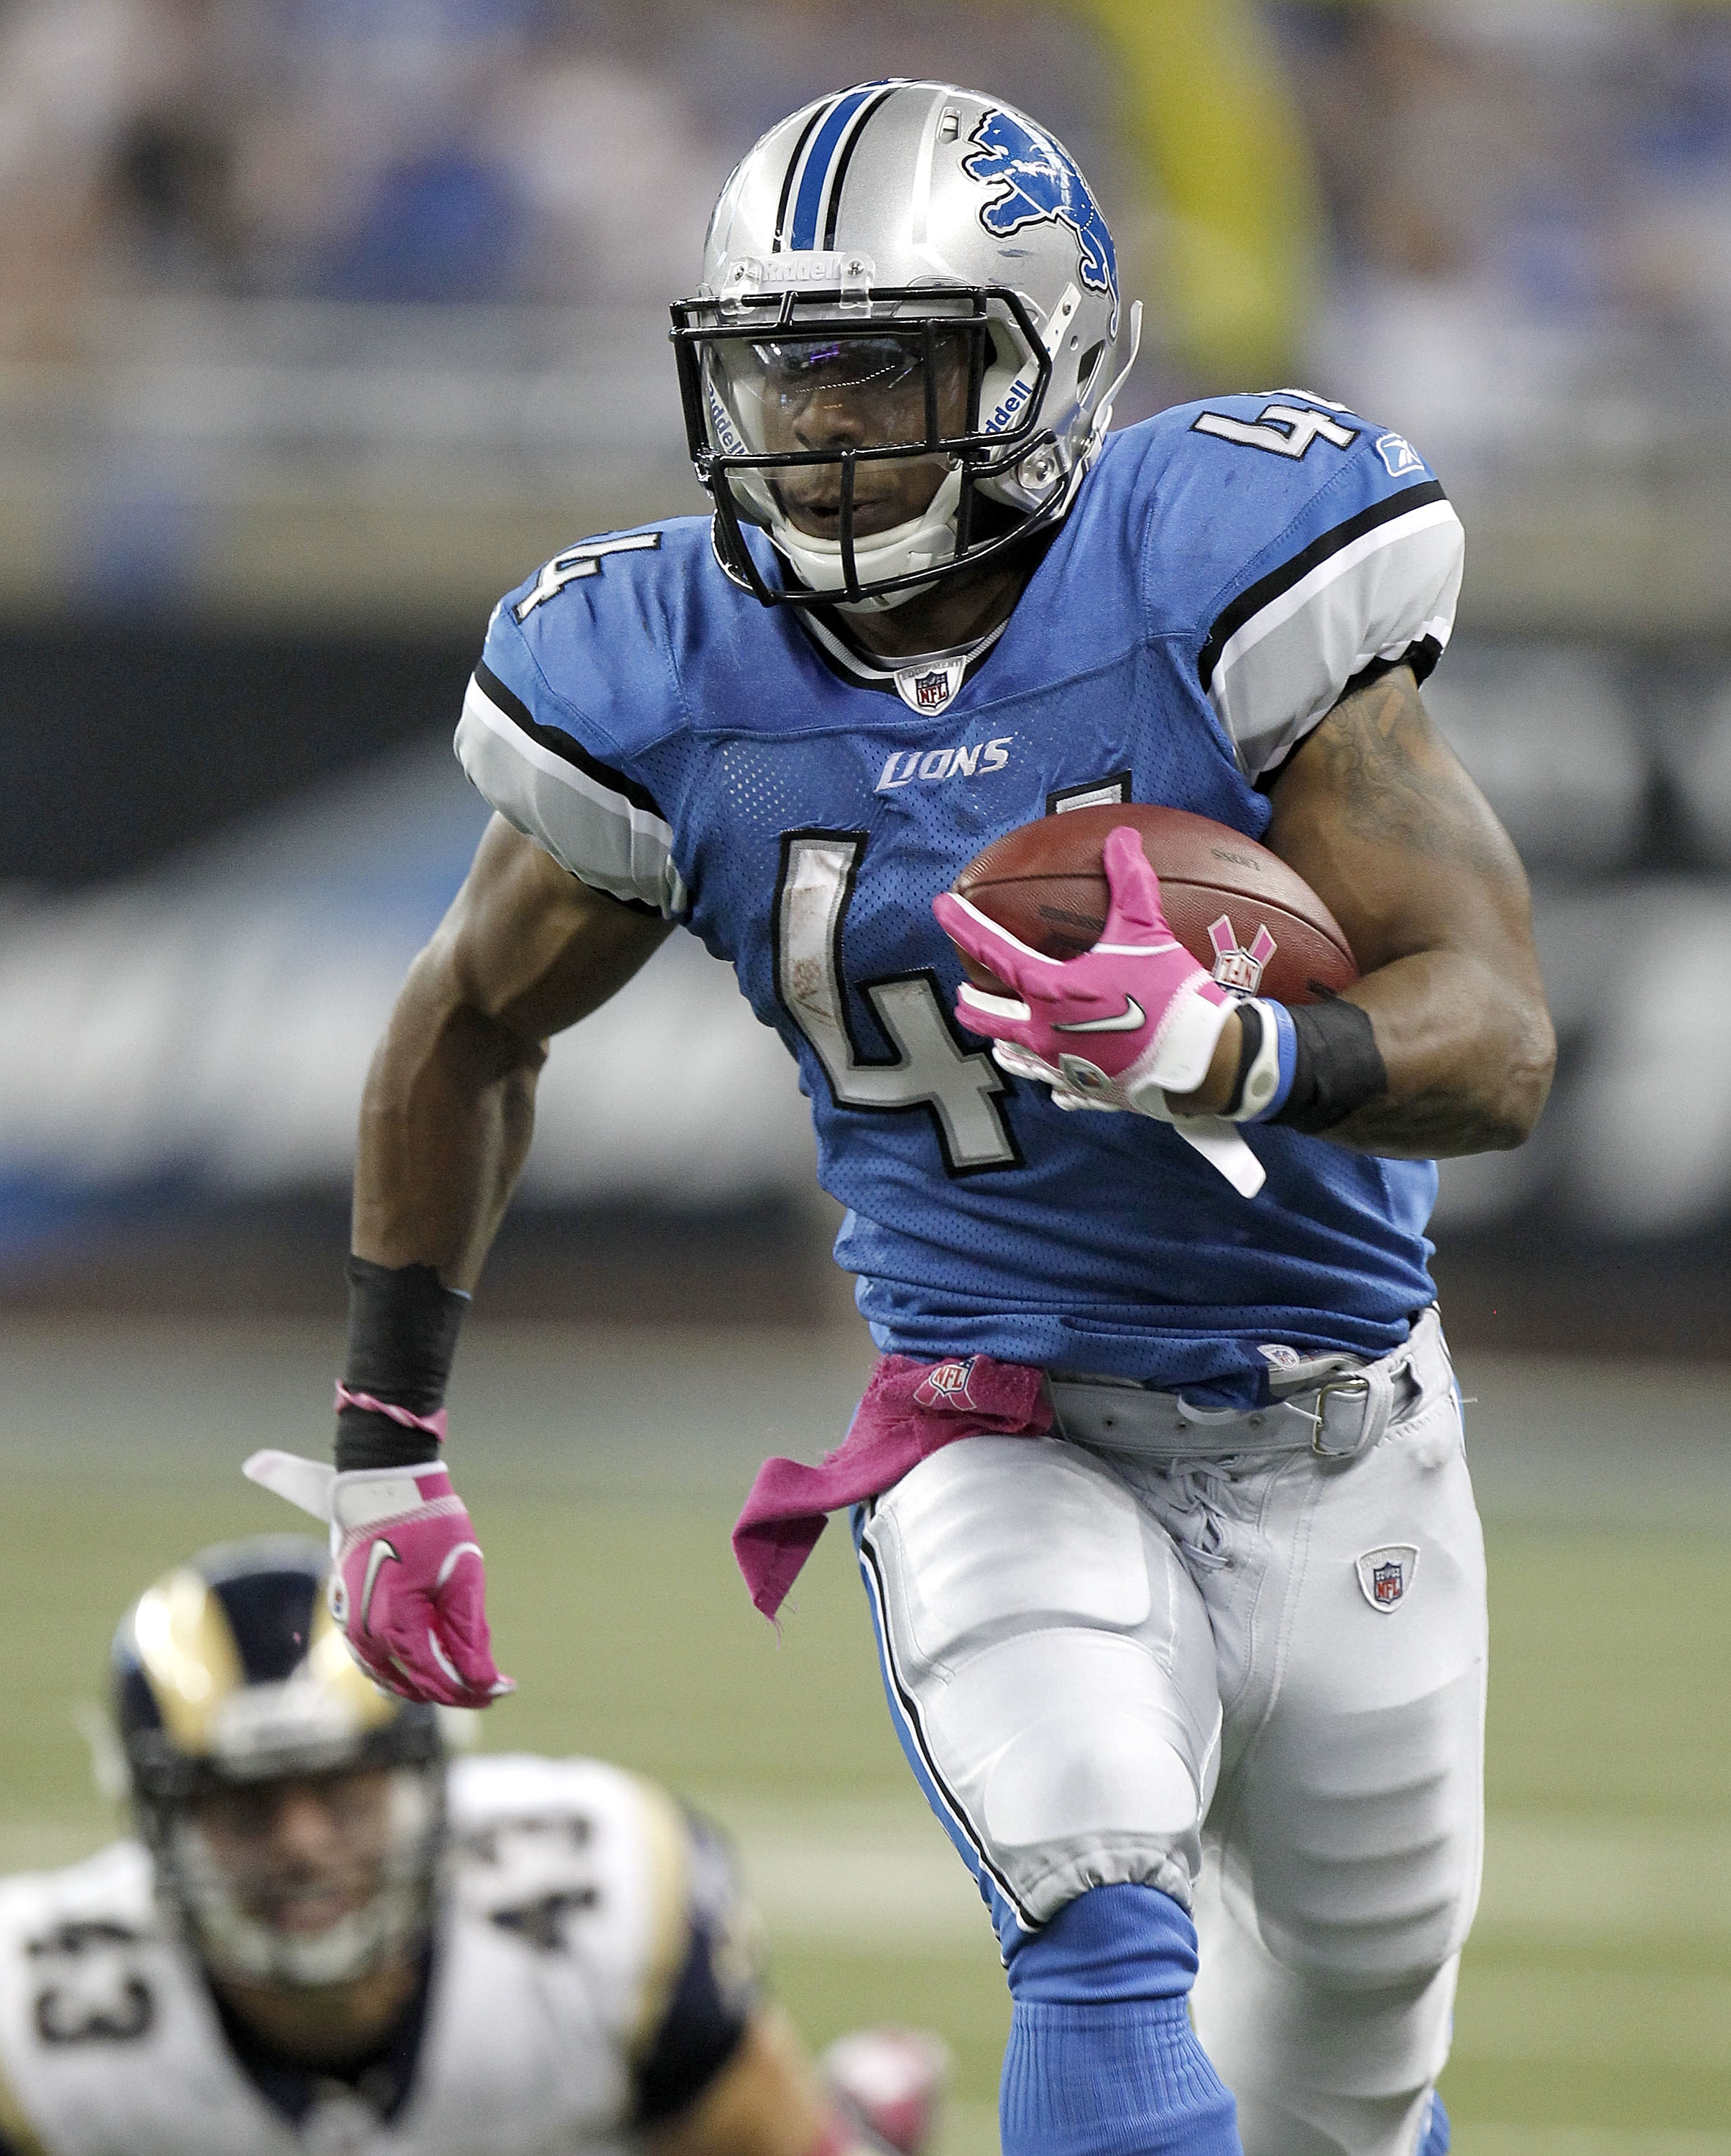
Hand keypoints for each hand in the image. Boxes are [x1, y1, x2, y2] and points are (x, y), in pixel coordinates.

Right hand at [242, 1451, 513, 1708]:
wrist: (383, 1489)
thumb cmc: (429, 1526)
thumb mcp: (463, 1578)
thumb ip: (469, 1635)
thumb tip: (484, 1682)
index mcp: (395, 1626)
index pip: (437, 1679)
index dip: (473, 1691)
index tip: (504, 1690)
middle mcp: (365, 1636)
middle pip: (414, 1684)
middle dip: (455, 1688)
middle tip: (492, 1686)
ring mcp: (349, 1628)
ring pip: (390, 1678)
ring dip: (427, 1682)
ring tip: (465, 1677)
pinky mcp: (346, 1617)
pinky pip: (372, 1660)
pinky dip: (402, 1668)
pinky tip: (427, 1662)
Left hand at [933, 825, 1235, 1116]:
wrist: (1200, 1061)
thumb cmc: (1168, 994)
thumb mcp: (1146, 932)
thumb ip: (1129, 883)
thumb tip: (1122, 837)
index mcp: (1050, 991)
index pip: (994, 952)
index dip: (964, 925)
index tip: (940, 907)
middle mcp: (1046, 1032)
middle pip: (994, 1020)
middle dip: (975, 1008)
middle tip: (962, 999)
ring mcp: (1065, 1066)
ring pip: (1021, 1056)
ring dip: (1004, 1044)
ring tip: (998, 1042)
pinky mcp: (1090, 1090)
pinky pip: (1059, 1086)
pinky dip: (1050, 1080)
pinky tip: (1051, 1084)